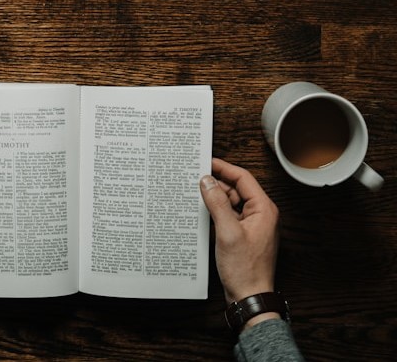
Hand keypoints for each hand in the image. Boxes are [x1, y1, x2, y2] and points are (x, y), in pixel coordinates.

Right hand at [200, 158, 279, 325]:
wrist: (249, 297)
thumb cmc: (244, 269)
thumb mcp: (227, 232)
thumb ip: (217, 203)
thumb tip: (207, 181)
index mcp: (263, 209)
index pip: (243, 178)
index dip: (224, 168)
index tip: (206, 162)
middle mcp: (261, 215)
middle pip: (237, 189)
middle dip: (217, 183)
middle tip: (195, 178)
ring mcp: (252, 225)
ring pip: (232, 202)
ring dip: (215, 198)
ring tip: (196, 194)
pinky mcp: (243, 235)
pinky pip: (229, 216)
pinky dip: (217, 211)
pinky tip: (203, 212)